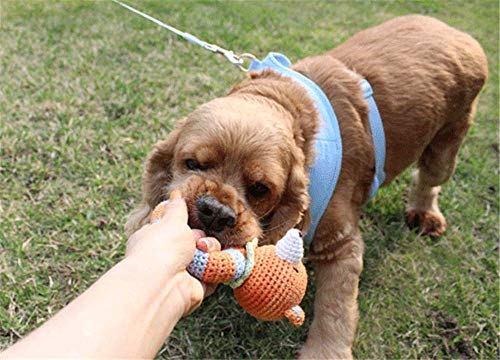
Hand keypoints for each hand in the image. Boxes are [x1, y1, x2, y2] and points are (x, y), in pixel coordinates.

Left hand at [125, 190, 205, 314]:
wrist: (164, 283)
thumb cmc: (162, 248)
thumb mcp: (172, 220)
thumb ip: (177, 207)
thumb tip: (176, 193)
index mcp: (155, 238)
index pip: (174, 227)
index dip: (186, 223)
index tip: (195, 219)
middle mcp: (168, 257)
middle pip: (196, 240)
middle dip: (201, 238)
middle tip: (197, 240)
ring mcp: (183, 273)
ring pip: (208, 255)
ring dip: (210, 251)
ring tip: (204, 252)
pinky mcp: (198, 287)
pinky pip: (215, 272)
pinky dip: (218, 267)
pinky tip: (217, 262)